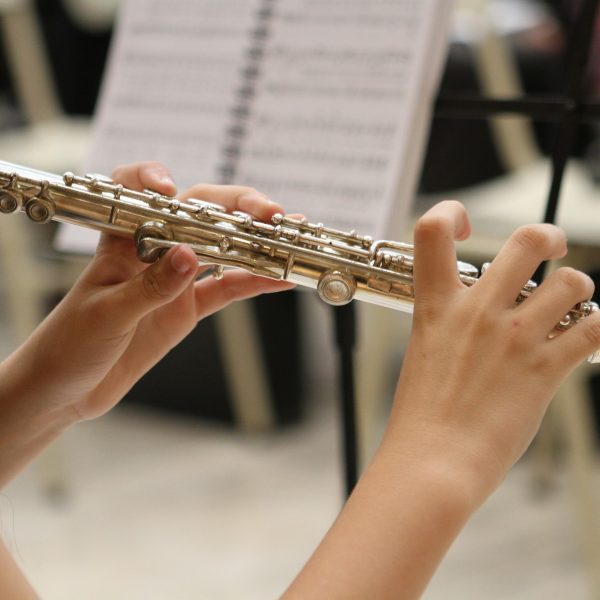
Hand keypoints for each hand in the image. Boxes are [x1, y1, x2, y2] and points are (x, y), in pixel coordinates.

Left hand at [8, 161, 292, 421]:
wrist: (65, 389)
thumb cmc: (70, 344)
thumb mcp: (107, 314)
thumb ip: (150, 286)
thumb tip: (190, 256)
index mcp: (122, 243)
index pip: (138, 193)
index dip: (155, 181)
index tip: (172, 190)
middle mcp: (153, 252)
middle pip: (199, 214)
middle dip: (237, 208)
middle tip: (270, 215)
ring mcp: (174, 279)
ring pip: (221, 249)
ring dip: (254, 242)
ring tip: (288, 238)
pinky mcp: (186, 307)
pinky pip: (226, 289)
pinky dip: (253, 282)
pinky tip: (279, 278)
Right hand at [385, 200, 599, 504]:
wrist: (432, 460)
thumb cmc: (422, 414)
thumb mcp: (425, 352)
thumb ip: (450, 323)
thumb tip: (480, 311)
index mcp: (437, 305)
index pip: (432, 230)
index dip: (452, 212)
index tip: (467, 227)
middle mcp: (478, 312)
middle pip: (528, 240)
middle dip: (549, 236)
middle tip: (551, 248)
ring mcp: (514, 337)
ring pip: (573, 282)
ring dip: (578, 290)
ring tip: (569, 307)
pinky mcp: (544, 369)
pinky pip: (593, 328)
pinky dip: (596, 327)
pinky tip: (583, 338)